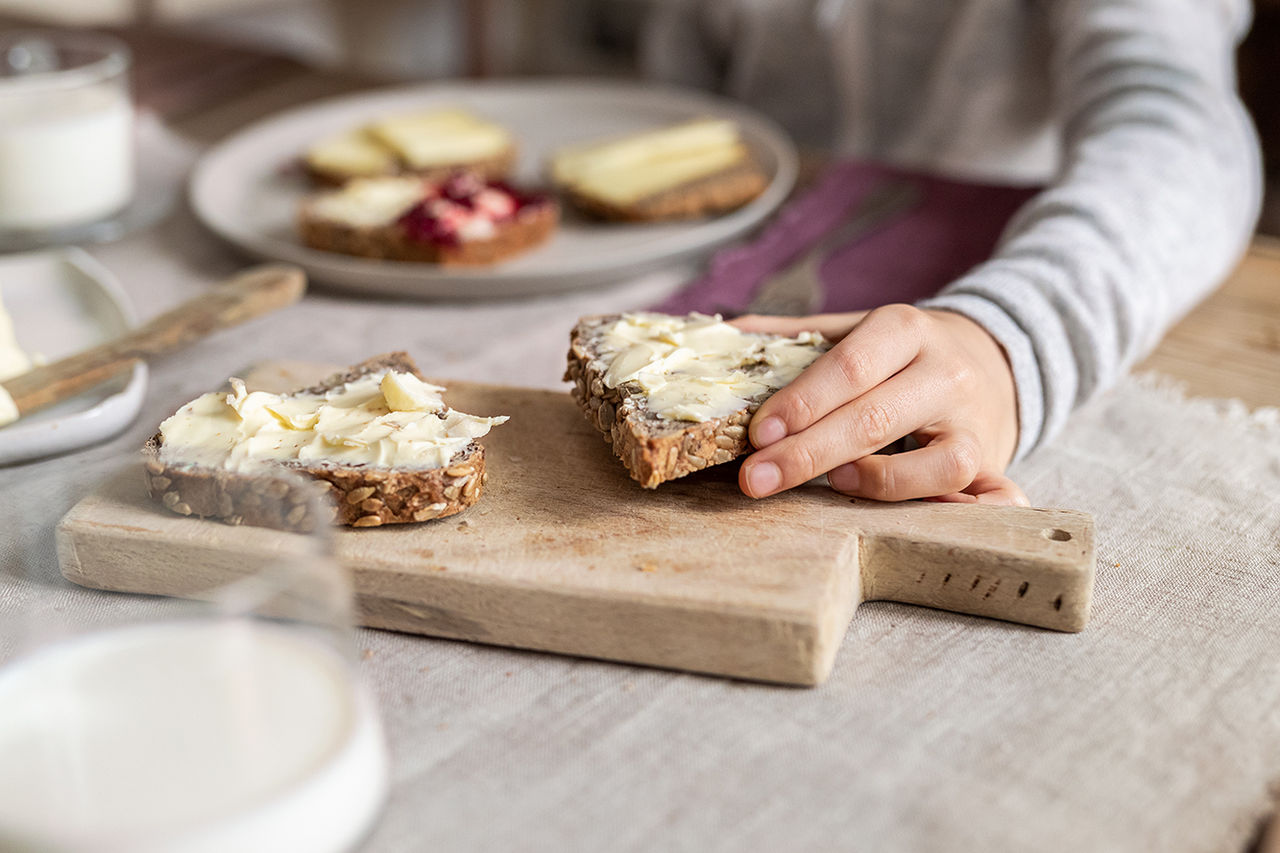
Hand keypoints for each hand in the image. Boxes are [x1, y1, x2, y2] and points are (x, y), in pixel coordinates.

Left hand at [732, 305, 1027, 504]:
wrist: (992, 355)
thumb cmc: (901, 351)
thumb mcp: (854, 328)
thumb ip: (793, 336)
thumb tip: (723, 337)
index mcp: (905, 330)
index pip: (849, 367)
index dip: (801, 403)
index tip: (757, 434)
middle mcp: (945, 374)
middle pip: (877, 418)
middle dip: (808, 454)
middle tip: (755, 480)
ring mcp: (975, 423)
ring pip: (940, 463)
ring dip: (882, 482)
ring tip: (832, 485)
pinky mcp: (994, 461)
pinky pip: (999, 496)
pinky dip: (973, 515)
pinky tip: (931, 522)